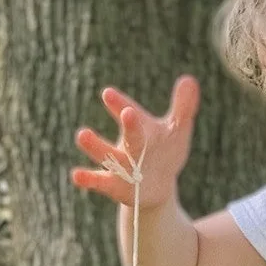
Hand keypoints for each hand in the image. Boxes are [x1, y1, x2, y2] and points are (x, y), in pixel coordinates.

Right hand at [70, 75, 200, 208]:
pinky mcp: (114, 186)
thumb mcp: (178, 131)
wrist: (156, 185)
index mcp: (141, 127)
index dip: (122, 104)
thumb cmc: (166, 152)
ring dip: (95, 146)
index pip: (132, 113)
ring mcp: (119, 164)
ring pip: (107, 155)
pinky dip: (89, 179)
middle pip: (130, 136)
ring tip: (81, 134)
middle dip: (129, 126)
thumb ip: (183, 108)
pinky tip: (76, 175)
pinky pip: (100, 182)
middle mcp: (128, 144)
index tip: (108, 94)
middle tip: (127, 113)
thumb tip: (189, 80)